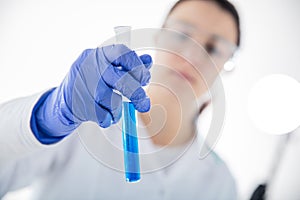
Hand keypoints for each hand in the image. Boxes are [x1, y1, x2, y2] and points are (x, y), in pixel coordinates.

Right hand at [31, 44, 151, 143]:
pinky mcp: (81, 105)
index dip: (138, 66)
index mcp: (99, 55)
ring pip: (113, 101)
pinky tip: (105, 115)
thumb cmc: (90, 81)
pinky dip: (109, 118)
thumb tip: (148, 61)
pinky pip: (104, 116)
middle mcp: (90, 68)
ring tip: (115, 109)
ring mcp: (84, 87)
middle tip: (144, 104)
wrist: (63, 100)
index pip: (123, 53)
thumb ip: (127, 64)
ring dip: (119, 109)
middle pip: (122, 80)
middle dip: (137, 94)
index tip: (145, 79)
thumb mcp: (106, 67)